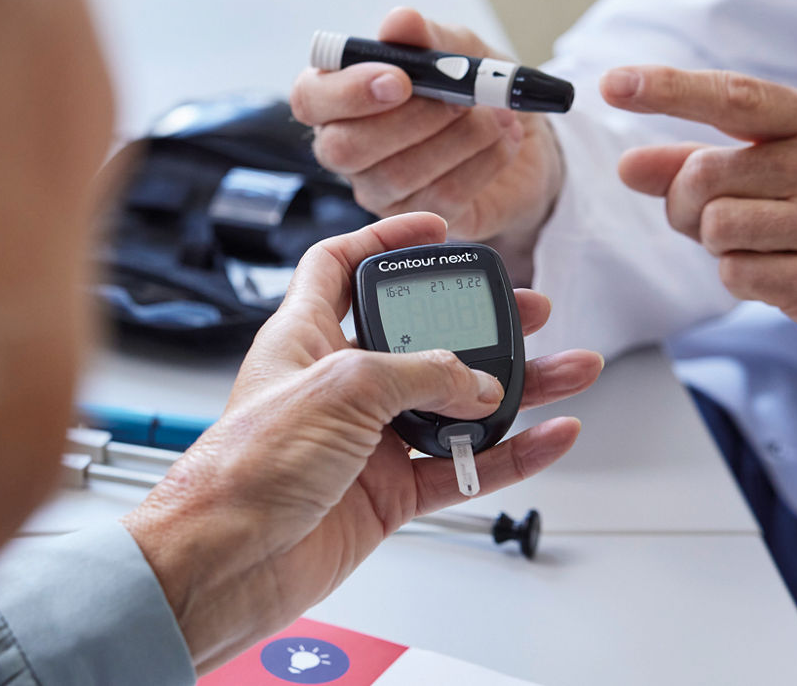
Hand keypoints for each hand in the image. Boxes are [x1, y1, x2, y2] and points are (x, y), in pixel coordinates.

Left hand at [121, 212, 601, 671]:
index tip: (436, 232)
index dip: (385, 243)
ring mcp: (365, 441)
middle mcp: (338, 384)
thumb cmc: (244, 470)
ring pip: (456, 406)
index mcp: (305, 337)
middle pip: (421, 338)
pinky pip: (461, 467)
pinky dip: (510, 454)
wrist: (226, 564)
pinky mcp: (386, 494)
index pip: (340, 267)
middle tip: (530, 311)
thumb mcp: (339, 390)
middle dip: (480, 321)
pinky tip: (549, 437)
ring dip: (516, 389)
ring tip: (571, 371)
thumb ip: (418, 374)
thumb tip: (478, 379)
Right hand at [290, 9, 563, 279]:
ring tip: (499, 113)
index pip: (310, 99)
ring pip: (397, 174)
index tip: (399, 79)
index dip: (347, 92)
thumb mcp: (457, 49)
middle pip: (344, 148)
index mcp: (341, 98)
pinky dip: (484, 162)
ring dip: (459, 138)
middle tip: (461, 97)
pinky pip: (442, 197)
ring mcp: (379, 190)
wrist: (522, 135)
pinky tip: (506, 139)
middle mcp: (348, 148)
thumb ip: (426, 37)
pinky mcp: (419, 218)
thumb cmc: (471, 88)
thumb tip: (399, 22)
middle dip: (410, 120)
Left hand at [604, 66, 796, 454]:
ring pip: (716, 227)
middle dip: (686, 203)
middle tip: (713, 218)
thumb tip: (628, 166)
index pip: (735, 95)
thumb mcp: (791, 173)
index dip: (668, 88)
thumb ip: (704, 163)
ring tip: (764, 246)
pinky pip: (735, 274)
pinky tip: (784, 275)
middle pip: (705, 174)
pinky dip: (741, 278)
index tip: (613, 83)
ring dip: (717, 245)